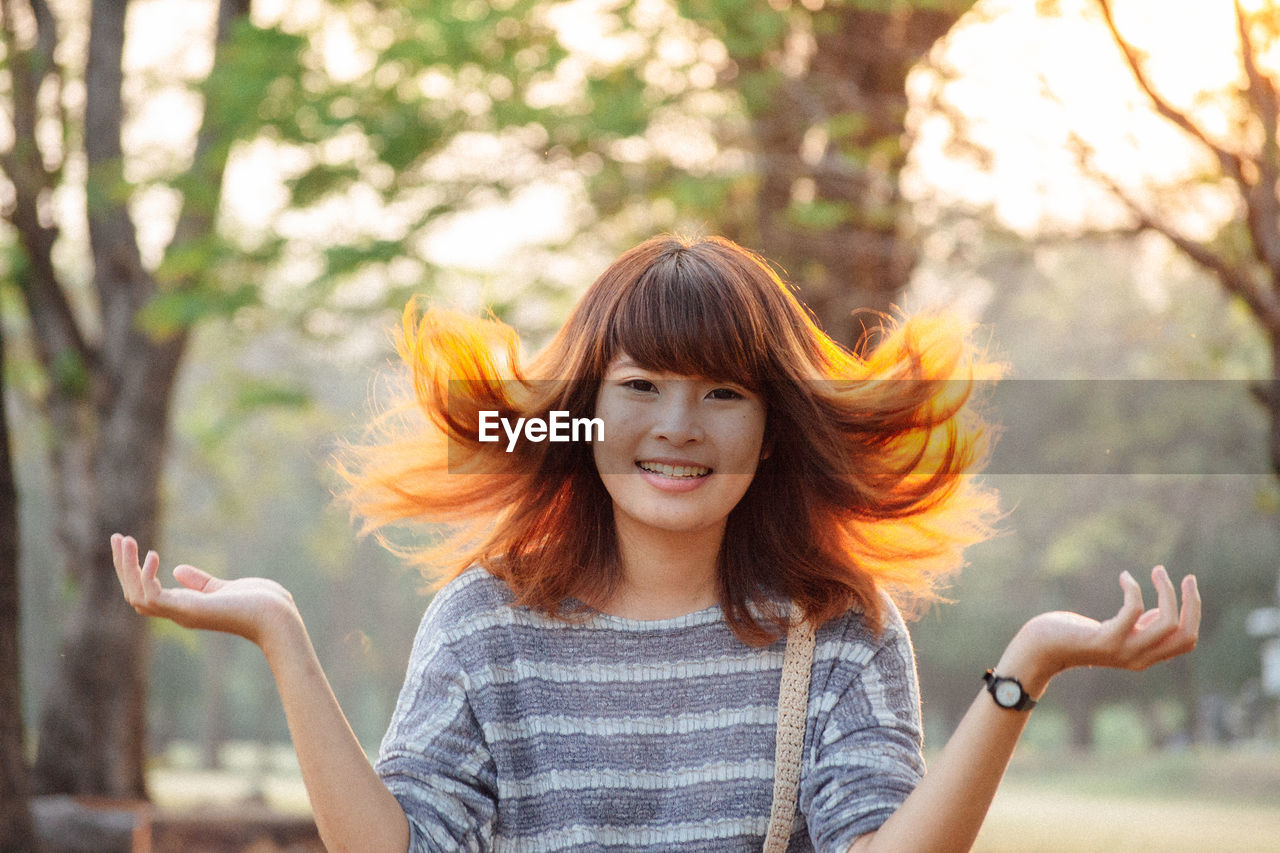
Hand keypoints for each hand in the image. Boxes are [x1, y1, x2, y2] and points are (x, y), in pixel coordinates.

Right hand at [112, 533, 300, 649]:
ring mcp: (183, 613)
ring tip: (126, 541)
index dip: (133, 572)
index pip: (146, 593)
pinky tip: (151, 556)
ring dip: (127, 568)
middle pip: (135, 594)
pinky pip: (154, 597)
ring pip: (137, 596)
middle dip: (123, 567)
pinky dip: (146, 577)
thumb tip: (177, 570)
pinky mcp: (191, 610)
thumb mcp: (224, 587)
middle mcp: (179, 613)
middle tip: (118, 537)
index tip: (128, 545)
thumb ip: (200, 582)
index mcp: (185, 607)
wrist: (278, 617)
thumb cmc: (259, 604)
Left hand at [997, 565, 1199, 697]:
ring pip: (1167, 622)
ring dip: (1167, 591)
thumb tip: (1159, 611)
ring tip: (1158, 570)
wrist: (1040, 648)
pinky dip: (1134, 589)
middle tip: (1186, 577)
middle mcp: (1139, 659)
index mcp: (1145, 657)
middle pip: (1185, 634)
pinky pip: (1133, 611)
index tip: (1188, 585)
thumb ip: (1139, 627)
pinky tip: (1124, 577)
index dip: (1194, 613)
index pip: (1186, 641)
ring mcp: (1123, 651)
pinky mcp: (1105, 639)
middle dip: (1191, 603)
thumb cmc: (1075, 634)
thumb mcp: (1114, 631)